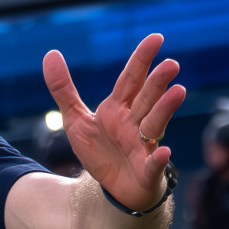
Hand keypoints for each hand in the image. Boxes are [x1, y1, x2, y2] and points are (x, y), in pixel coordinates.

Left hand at [43, 33, 184, 212]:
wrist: (113, 189)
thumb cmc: (101, 151)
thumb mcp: (76, 120)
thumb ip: (64, 90)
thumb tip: (50, 54)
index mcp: (118, 108)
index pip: (131, 79)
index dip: (141, 59)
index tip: (156, 38)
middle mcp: (135, 122)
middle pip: (147, 98)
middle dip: (157, 82)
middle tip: (170, 64)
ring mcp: (143, 145)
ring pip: (155, 124)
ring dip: (165, 109)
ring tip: (178, 91)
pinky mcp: (147, 171)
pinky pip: (153, 164)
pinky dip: (158, 160)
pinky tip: (162, 153)